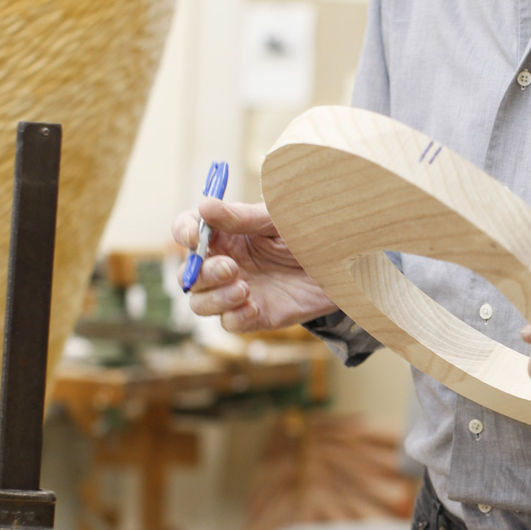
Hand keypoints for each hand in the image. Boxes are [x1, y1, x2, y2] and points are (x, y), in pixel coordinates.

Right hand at [172, 197, 336, 332]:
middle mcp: (227, 262)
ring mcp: (238, 291)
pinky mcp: (256, 316)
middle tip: (232, 268)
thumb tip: (205, 206)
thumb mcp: (279, 220)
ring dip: (214, 298)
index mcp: (227, 233)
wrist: (347, 263)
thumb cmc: (312, 232)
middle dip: (202, 273)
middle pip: (189, 273)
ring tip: (244, 288)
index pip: (187, 230)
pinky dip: (235, 317)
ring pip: (201, 303)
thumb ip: (243, 217)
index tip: (192, 236)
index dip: (183, 232)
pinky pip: (230, 324)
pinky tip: (254, 306)